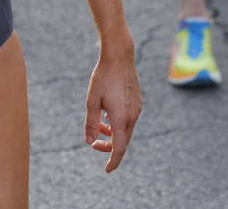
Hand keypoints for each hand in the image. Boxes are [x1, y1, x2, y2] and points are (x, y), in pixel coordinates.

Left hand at [84, 46, 141, 172]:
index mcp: (121, 119)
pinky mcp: (137, 102)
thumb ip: (91, 123)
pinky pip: (128, 119)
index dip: (112, 161)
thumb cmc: (102, 78)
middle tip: (94, 145)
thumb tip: (89, 141)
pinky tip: (107, 115)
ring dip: (112, 133)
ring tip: (99, 127)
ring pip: (125, 129)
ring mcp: (137, 109)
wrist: (119, 57)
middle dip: (109, 146)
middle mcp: (132, 116)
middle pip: (122, 141)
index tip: (107, 170)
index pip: (119, 148)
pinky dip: (117, 123)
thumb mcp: (91, 101)